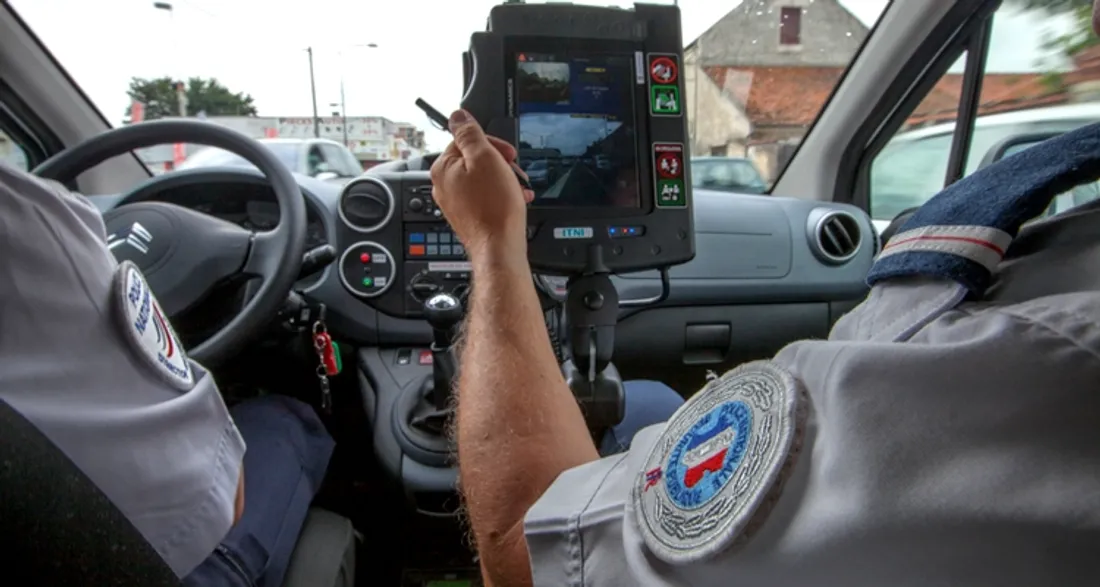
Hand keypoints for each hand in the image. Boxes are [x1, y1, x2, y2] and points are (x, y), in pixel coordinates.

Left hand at [430, 109, 534, 267]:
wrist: (500, 247)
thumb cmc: (494, 207)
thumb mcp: (485, 157)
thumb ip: (469, 133)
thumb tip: (457, 116)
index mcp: (442, 168)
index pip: (465, 140)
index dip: (491, 144)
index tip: (506, 154)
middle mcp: (444, 185)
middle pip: (473, 159)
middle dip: (498, 163)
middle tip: (512, 171)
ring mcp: (455, 203)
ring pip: (481, 179)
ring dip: (502, 179)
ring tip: (516, 188)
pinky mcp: (468, 216)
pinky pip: (484, 197)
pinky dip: (500, 195)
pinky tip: (513, 200)